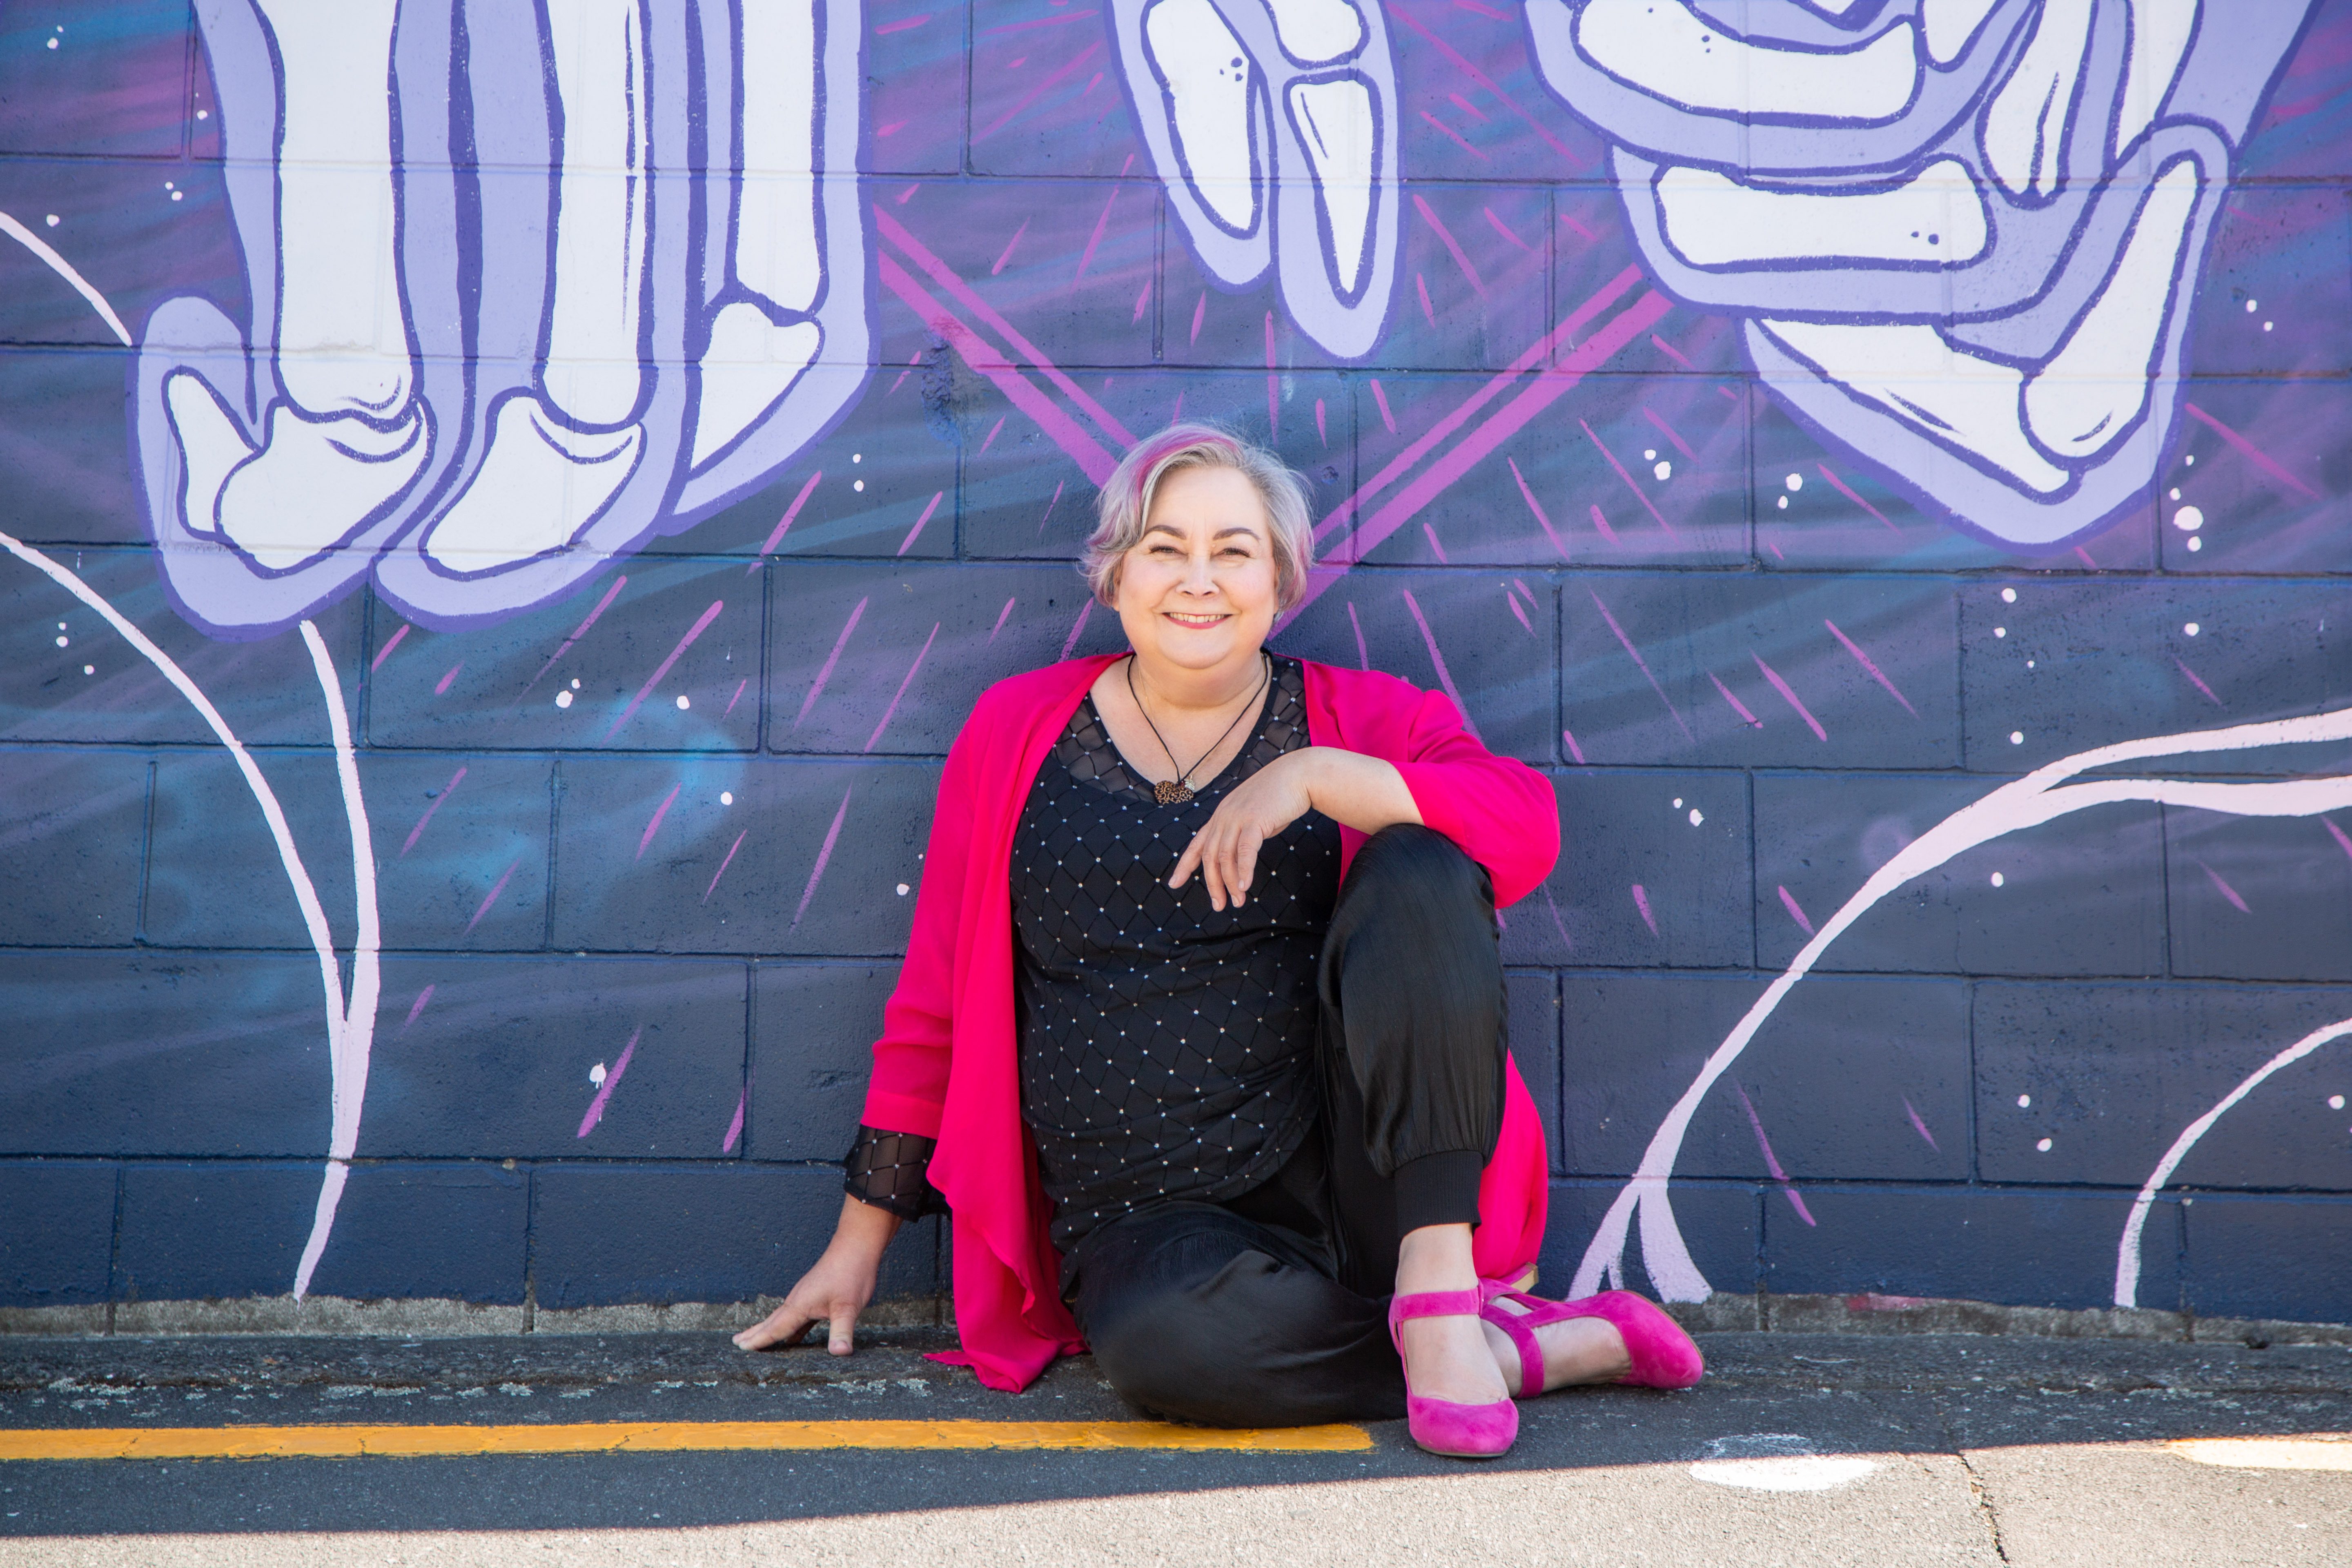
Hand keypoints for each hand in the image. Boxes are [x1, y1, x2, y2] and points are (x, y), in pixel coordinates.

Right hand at [732, 1197, 897, 1355]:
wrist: (856, 1246)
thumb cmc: (851, 1273)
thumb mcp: (848, 1307)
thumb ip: (842, 1331)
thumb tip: (840, 1353)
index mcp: (799, 1305)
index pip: (775, 1328)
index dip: (759, 1340)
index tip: (740, 1348)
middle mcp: (797, 1300)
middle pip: (772, 1321)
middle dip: (755, 1333)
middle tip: (736, 1342)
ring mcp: (806, 1296)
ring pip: (783, 1317)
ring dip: (769, 1328)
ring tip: (755, 1338)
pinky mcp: (816, 1294)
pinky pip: (797, 1316)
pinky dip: (790, 1327)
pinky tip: (793, 1336)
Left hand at [1169, 750, 1316, 909]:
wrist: (1296, 775)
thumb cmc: (1277, 797)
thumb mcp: (1251, 815)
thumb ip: (1241, 833)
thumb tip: (1239, 856)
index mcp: (1220, 816)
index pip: (1196, 844)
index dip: (1184, 865)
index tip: (1174, 883)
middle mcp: (1224, 816)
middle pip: (1209, 856)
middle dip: (1212, 883)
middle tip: (1219, 905)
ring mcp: (1238, 817)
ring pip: (1226, 856)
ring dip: (1230, 882)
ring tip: (1238, 901)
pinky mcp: (1256, 820)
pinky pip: (1245, 850)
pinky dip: (1244, 870)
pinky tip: (1245, 885)